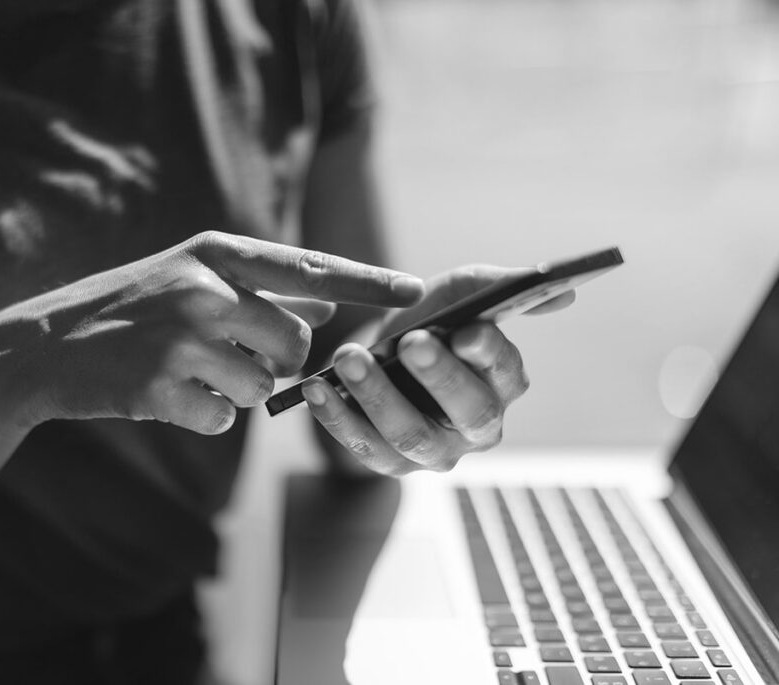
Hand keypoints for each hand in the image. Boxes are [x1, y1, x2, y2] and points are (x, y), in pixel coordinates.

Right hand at [0, 231, 423, 434]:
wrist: (44, 345)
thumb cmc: (128, 309)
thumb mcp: (192, 278)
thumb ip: (262, 290)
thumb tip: (328, 309)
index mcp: (216, 253)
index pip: (311, 268)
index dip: (369, 282)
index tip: (419, 291)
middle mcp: (205, 289)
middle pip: (295, 343)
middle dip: (277, 362)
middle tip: (231, 357)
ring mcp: (181, 338)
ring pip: (262, 386)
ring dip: (237, 390)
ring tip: (189, 372)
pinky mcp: (160, 387)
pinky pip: (225, 418)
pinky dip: (206, 414)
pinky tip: (169, 394)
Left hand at [302, 265, 573, 475]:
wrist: (380, 353)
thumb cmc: (429, 320)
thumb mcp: (459, 293)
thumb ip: (500, 288)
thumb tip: (566, 292)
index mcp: (504, 383)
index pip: (506, 373)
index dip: (490, 354)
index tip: (468, 331)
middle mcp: (478, 427)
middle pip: (468, 412)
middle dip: (439, 376)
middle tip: (411, 343)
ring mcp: (434, 451)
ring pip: (411, 435)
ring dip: (378, 397)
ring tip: (350, 359)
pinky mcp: (389, 464)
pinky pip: (362, 447)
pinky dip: (337, 417)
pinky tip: (316, 388)